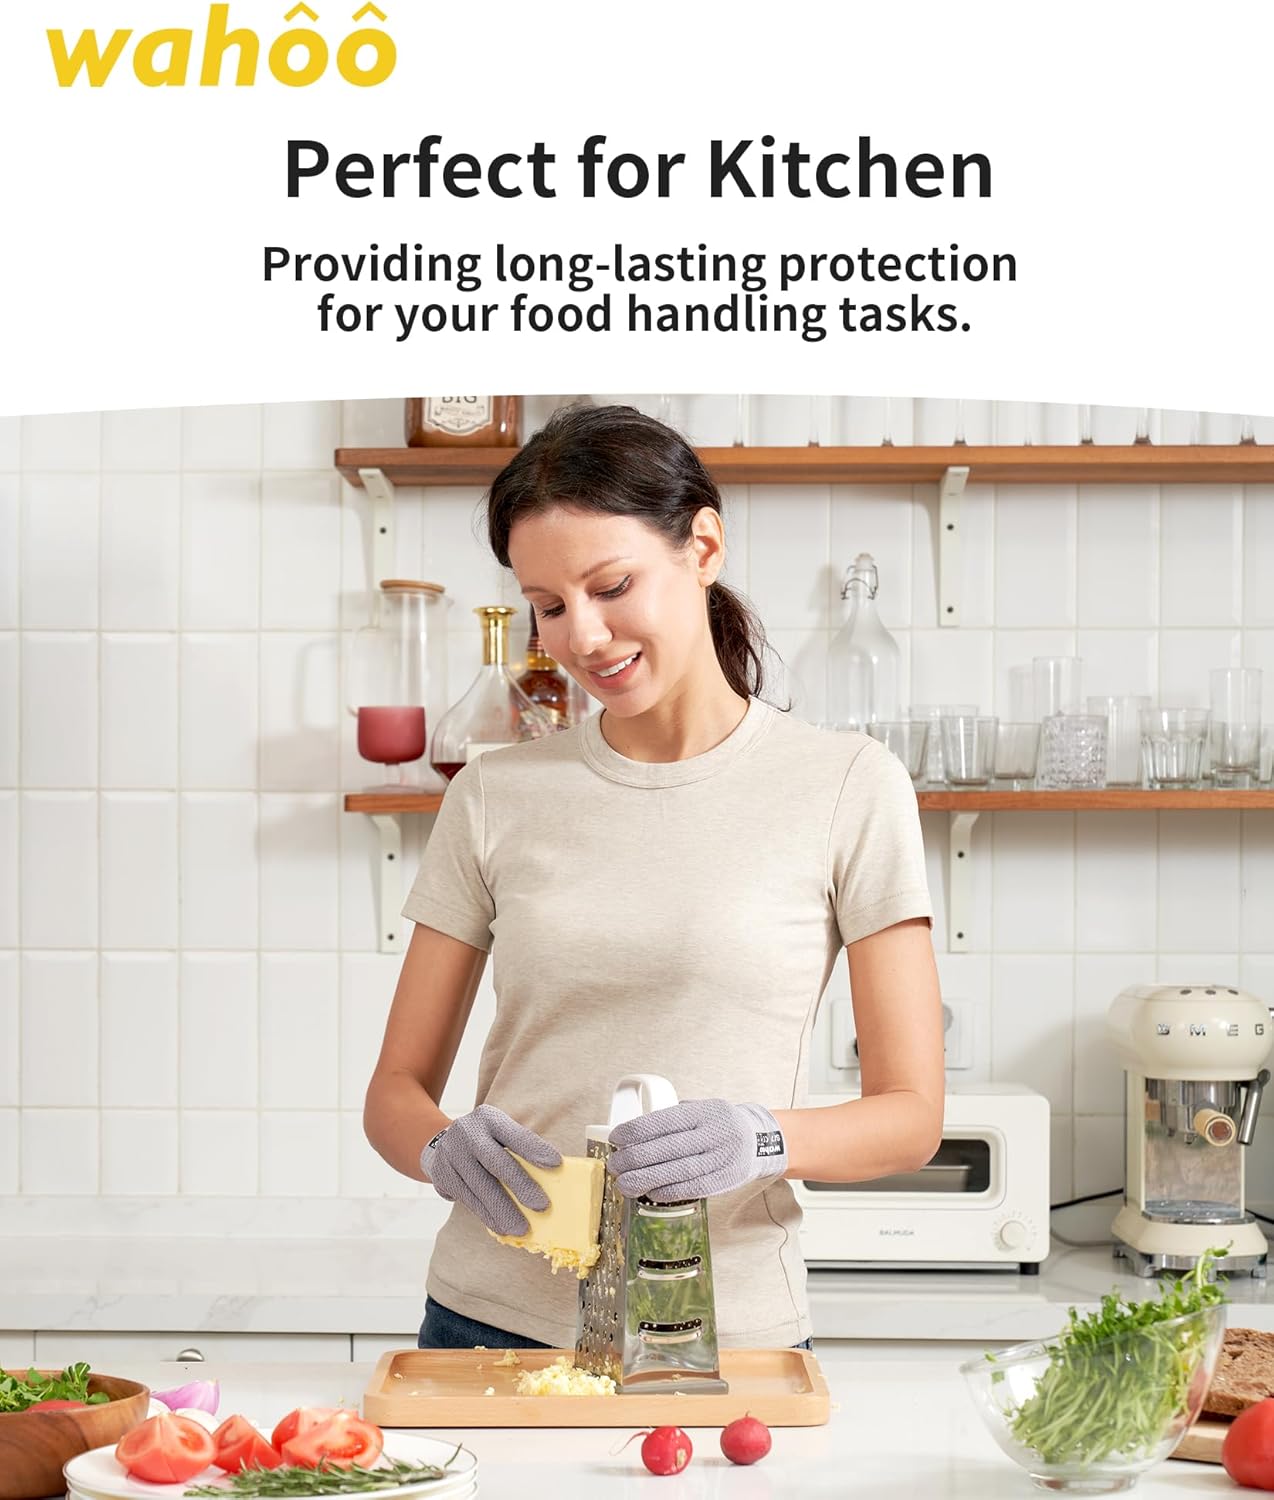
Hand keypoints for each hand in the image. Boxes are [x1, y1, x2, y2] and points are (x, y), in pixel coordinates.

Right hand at [420, 1104, 561, 1235]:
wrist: (442, 1143)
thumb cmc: (486, 1142)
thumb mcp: (499, 1133)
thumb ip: (518, 1149)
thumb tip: (552, 1177)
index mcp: (489, 1118)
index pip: (514, 1134)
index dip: (534, 1148)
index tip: (556, 1164)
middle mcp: (467, 1132)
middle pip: (496, 1161)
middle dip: (520, 1185)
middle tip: (542, 1206)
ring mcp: (450, 1154)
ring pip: (480, 1187)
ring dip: (503, 1210)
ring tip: (522, 1228)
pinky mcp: (441, 1175)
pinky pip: (468, 1200)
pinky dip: (487, 1216)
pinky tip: (501, 1227)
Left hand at [608, 1099, 787, 1201]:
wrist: (760, 1141)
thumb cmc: (720, 1124)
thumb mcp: (702, 1109)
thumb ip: (675, 1118)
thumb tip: (634, 1132)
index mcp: (705, 1112)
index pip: (666, 1120)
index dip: (637, 1130)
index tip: (616, 1138)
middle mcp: (715, 1134)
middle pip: (669, 1148)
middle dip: (636, 1158)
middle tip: (615, 1164)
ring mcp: (722, 1159)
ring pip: (679, 1171)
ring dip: (647, 1179)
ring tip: (624, 1183)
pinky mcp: (725, 1181)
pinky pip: (693, 1188)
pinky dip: (668, 1191)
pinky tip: (650, 1192)